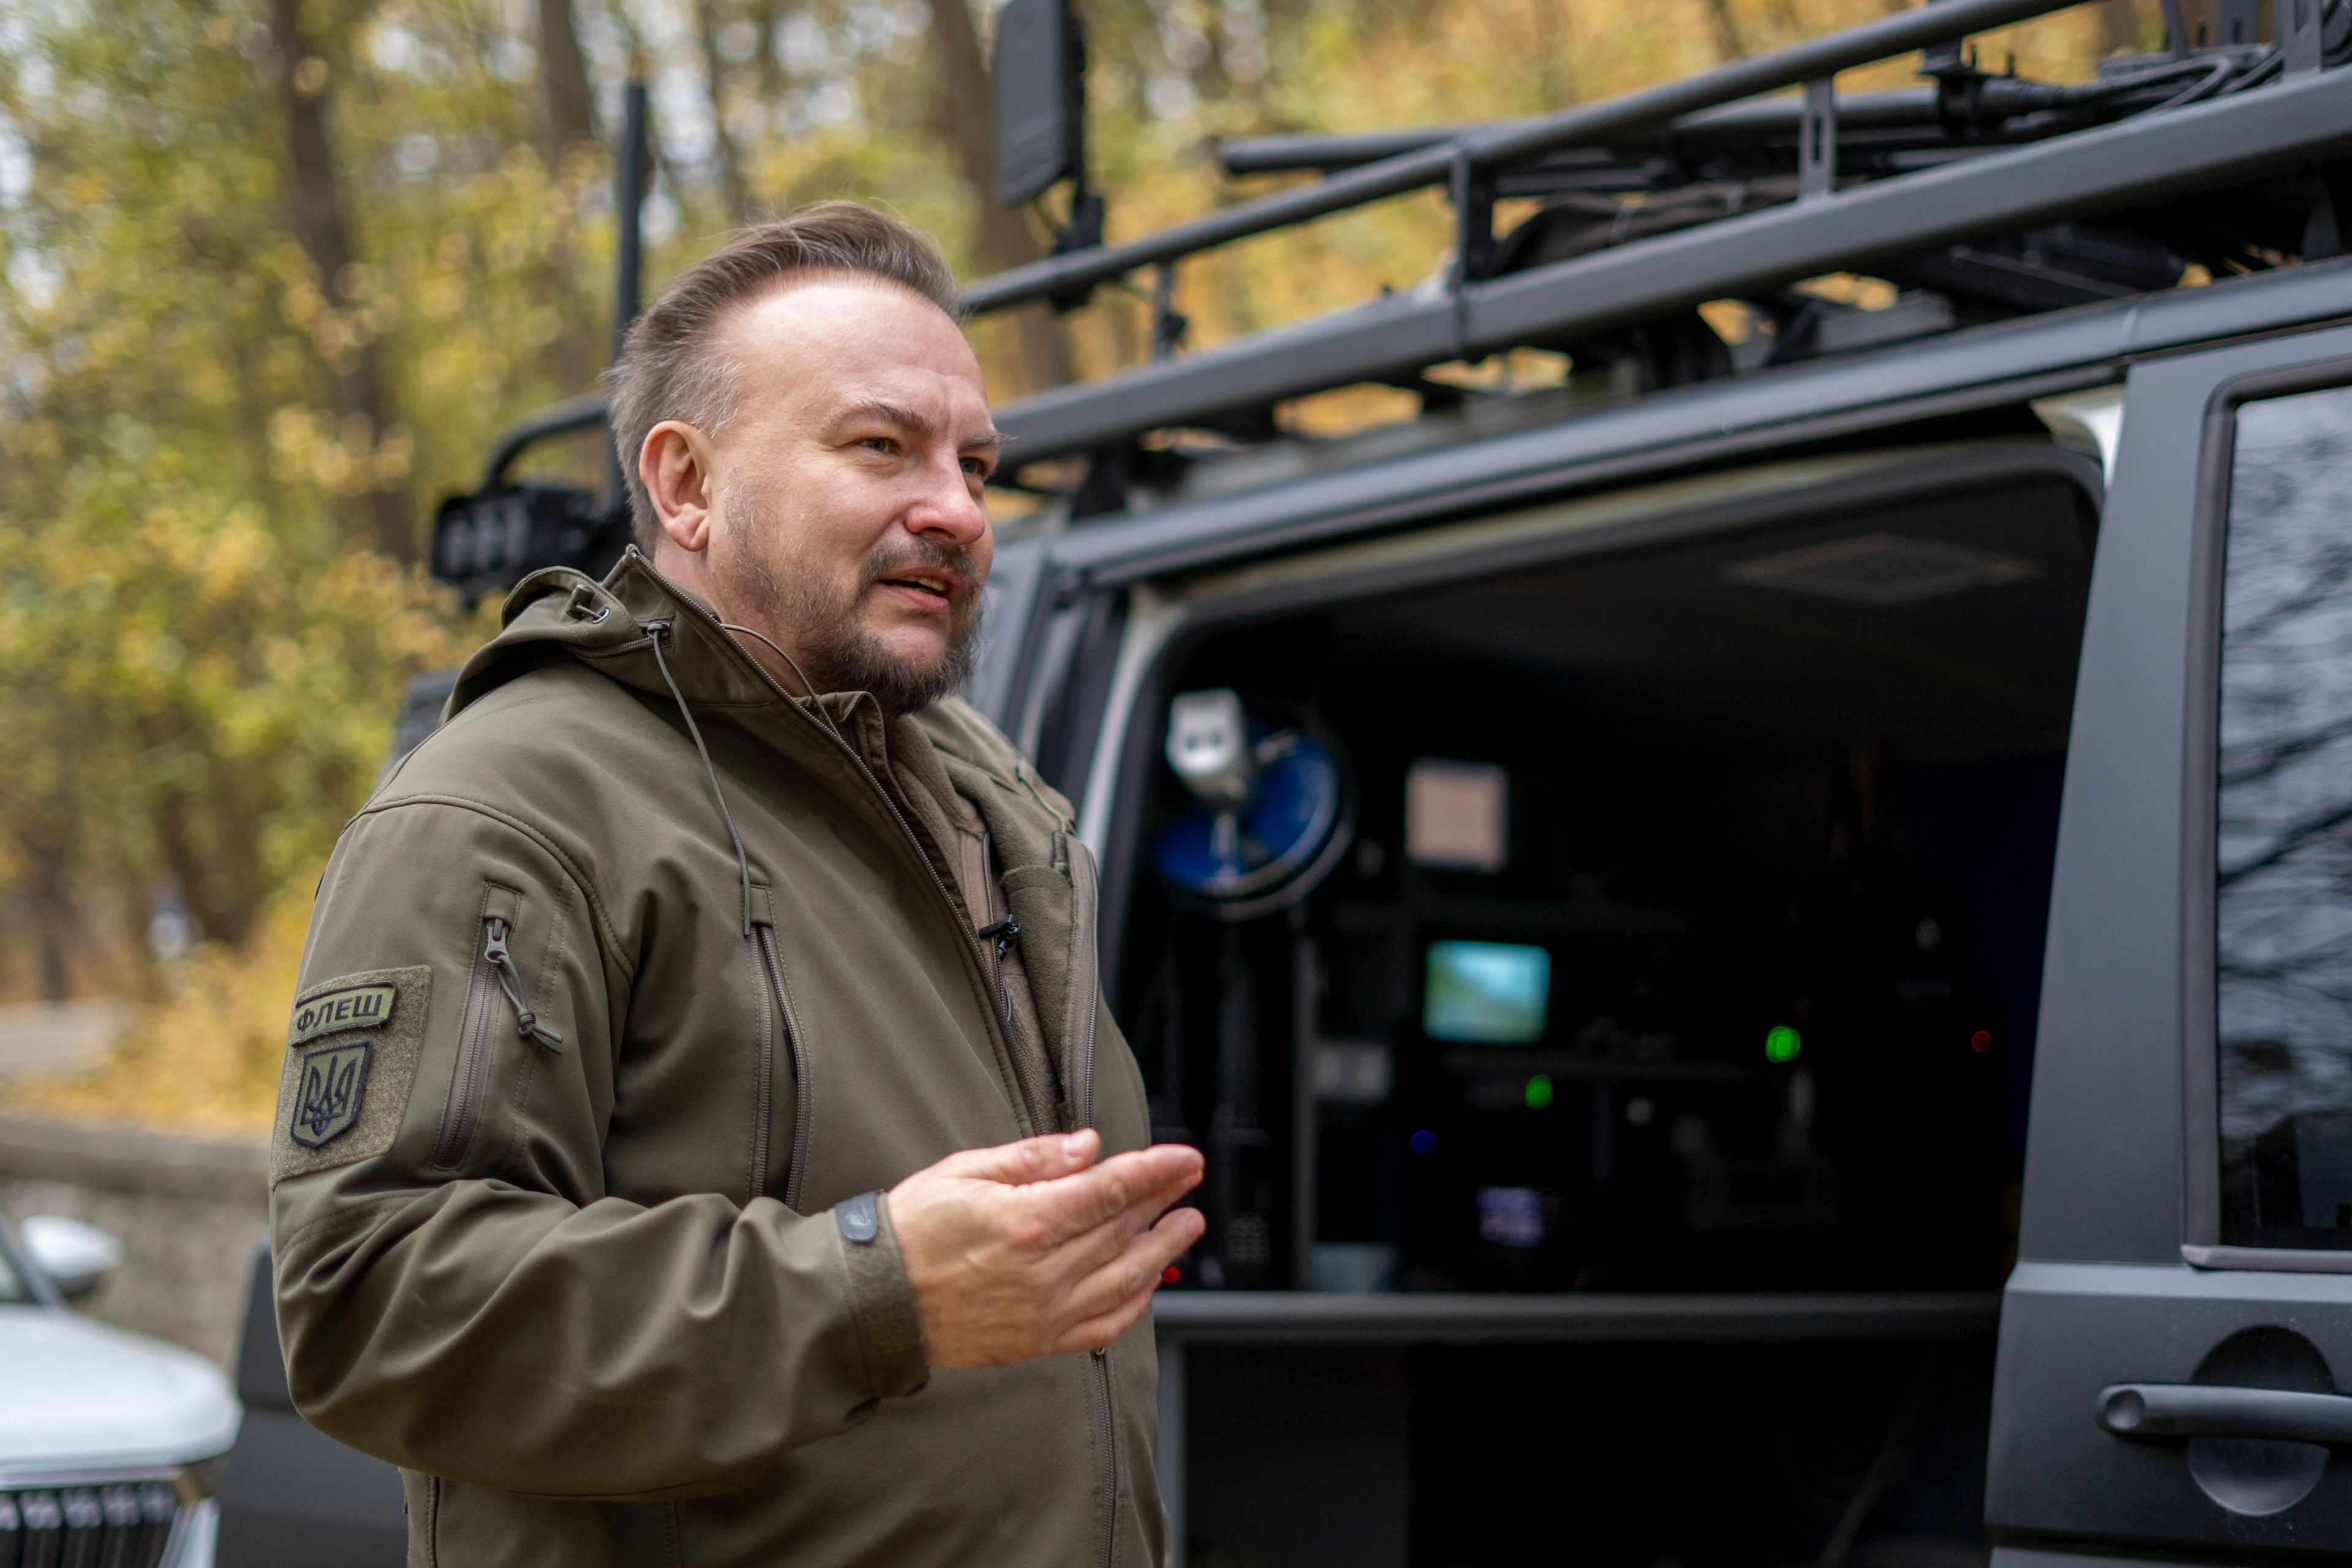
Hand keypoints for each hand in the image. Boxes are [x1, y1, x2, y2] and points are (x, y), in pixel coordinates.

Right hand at [887, 1130, 1205, 1367]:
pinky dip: (1134, 1304)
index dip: (1156, 1171)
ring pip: (1125, 1278)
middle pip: (1124, 1229)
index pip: (1112, 1189)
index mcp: (1028, 1222)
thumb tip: (1089, 1147)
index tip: (1185, 1158)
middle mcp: (1045, 1271)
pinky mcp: (1037, 1340)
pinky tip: (1149, 1284)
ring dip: (1163, 1249)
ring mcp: (1045, 1311)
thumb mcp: (966, 1171)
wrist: (873, 1300)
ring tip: (1187, 1225)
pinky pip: (1103, 1326)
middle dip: (1165, 1200)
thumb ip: (1034, 1159)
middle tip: (1190, 1179)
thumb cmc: (911, 1230)